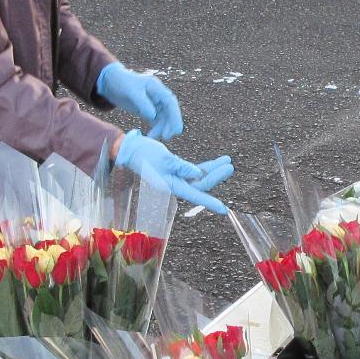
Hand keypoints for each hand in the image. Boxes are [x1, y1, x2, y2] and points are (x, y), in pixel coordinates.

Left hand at [98, 62, 182, 139]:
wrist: (111, 82)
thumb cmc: (121, 83)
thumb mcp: (131, 91)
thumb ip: (142, 103)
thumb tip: (153, 116)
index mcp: (156, 87)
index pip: (170, 102)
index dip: (175, 115)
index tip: (175, 129)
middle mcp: (158, 95)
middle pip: (169, 111)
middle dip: (170, 124)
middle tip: (166, 137)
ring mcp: (154, 103)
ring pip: (163, 117)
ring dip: (161, 128)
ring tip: (152, 137)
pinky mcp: (148, 110)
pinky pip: (155, 120)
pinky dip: (155, 128)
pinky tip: (150, 136)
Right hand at [114, 131, 232, 214]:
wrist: (129, 148)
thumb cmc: (144, 153)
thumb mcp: (164, 158)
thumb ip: (181, 167)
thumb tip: (198, 174)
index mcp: (170, 185)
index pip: (194, 194)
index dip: (210, 202)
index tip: (224, 209)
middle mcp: (174, 184)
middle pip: (199, 184)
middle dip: (215, 176)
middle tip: (229, 165)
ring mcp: (175, 178)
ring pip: (198, 178)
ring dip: (212, 170)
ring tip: (227, 161)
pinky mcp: (175, 170)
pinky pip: (193, 172)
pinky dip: (204, 167)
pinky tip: (215, 162)